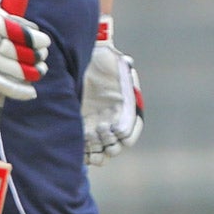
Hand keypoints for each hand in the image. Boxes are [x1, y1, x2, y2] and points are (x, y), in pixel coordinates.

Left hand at [82, 16, 143, 165]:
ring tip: (92, 148)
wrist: (81, 62)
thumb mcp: (112, 59)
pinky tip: (82, 152)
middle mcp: (114, 120)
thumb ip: (121, 63)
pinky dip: (86, 154)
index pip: (132, 130)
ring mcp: (99, 126)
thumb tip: (127, 61)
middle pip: (118, 145)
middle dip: (111, 144)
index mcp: (126, 108)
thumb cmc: (99, 60)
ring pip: (103, 151)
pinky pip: (88, 150)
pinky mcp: (83, 129)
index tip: (117, 130)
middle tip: (102, 133)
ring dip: (99, 153)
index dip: (126, 133)